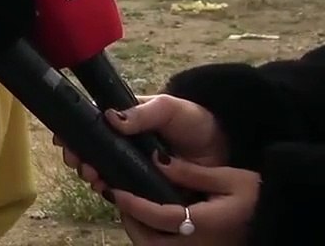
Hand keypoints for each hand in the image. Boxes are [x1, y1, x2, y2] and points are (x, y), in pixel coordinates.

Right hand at [53, 95, 229, 193]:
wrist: (223, 148)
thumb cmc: (193, 121)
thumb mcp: (168, 108)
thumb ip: (142, 113)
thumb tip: (110, 118)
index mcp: (124, 121)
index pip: (90, 125)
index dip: (74, 133)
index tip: (62, 140)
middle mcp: (122, 144)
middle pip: (90, 150)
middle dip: (78, 157)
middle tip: (78, 162)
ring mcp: (131, 165)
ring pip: (102, 170)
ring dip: (91, 174)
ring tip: (92, 176)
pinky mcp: (144, 186)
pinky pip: (121, 189)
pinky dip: (109, 190)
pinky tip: (105, 189)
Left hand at [108, 157, 259, 244]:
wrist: (279, 220)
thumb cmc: (259, 198)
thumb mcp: (231, 178)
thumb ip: (192, 172)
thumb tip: (158, 159)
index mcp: (204, 224)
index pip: (158, 217)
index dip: (132, 205)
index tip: (116, 190)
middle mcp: (197, 244)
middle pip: (149, 242)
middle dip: (131, 222)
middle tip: (121, 198)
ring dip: (140, 231)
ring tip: (132, 207)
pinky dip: (153, 236)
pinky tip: (150, 219)